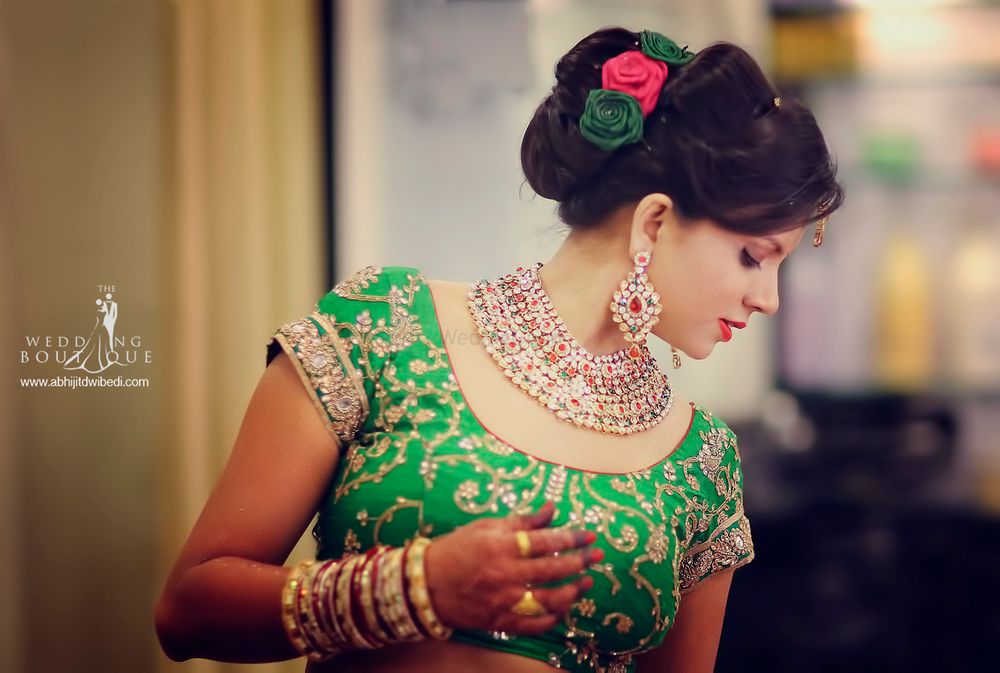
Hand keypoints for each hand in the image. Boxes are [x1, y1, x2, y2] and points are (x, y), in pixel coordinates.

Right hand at [422, 502, 602, 634]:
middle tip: (597, 556)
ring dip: (572, 592)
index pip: (546, 541)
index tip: (589, 536)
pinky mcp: (500, 621)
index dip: (572, 538)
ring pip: (549, 601)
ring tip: (586, 583)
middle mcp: (505, 574)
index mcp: (502, 547)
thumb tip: (551, 510)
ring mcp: (504, 601)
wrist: (425, 584)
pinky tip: (563, 609)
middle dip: (580, 562)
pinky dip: (552, 618)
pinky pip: (534, 625)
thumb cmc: (455, 549)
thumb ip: (522, 521)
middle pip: (553, 570)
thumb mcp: (486, 527)